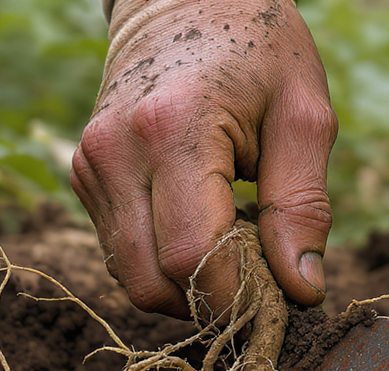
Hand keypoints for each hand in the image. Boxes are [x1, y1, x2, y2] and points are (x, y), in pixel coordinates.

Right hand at [71, 0, 336, 319]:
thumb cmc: (259, 48)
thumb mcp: (304, 115)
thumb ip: (303, 205)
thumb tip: (301, 291)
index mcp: (172, 130)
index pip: (193, 258)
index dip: (238, 298)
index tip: (283, 301)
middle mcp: (115, 152)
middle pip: (151, 282)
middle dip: (211, 303)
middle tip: (263, 283)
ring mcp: (91, 165)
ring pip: (130, 277)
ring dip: (187, 287)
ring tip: (237, 248)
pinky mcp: (84, 175)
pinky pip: (121, 251)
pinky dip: (165, 261)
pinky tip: (206, 226)